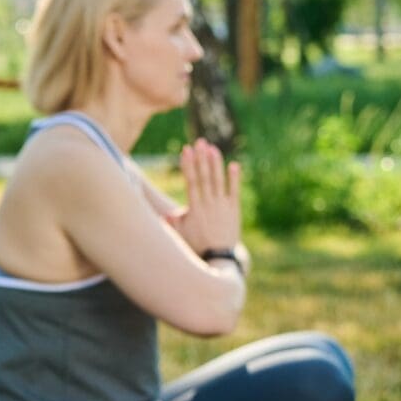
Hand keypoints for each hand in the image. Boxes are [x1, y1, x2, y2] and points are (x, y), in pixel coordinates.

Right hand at [172, 138, 241, 254]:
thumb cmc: (197, 247)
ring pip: (218, 181)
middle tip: (200, 142)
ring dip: (216, 164)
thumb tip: (165, 214)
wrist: (220, 258)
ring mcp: (223, 206)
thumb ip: (173, 223)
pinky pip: (234, 191)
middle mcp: (209, 205)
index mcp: (195, 209)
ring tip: (213, 148)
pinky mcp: (234, 210)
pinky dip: (234, 178)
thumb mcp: (180, 236)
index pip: (191, 182)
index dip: (189, 165)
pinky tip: (234, 164)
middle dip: (201, 158)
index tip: (186, 150)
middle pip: (205, 177)